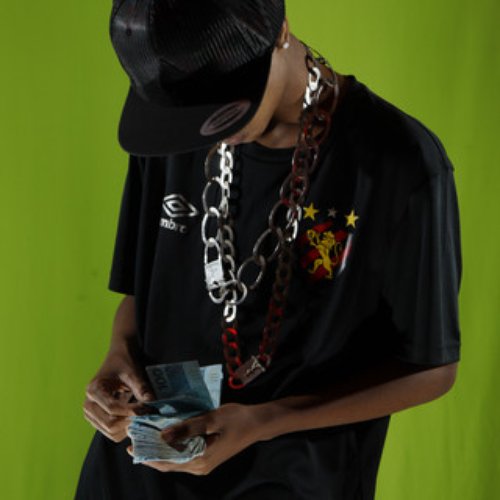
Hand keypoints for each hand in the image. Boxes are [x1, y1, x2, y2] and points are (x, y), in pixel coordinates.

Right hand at [83, 346, 155, 442]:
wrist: (118, 357)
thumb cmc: (124, 362)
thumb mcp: (132, 372)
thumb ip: (140, 387)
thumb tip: (151, 402)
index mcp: (93, 390)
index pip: (112, 408)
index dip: (131, 410)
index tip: (147, 408)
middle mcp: (88, 405)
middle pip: (109, 425)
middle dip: (130, 420)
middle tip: (146, 412)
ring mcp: (92, 414)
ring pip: (111, 432)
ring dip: (128, 426)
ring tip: (141, 413)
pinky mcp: (98, 419)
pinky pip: (112, 432)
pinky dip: (125, 427)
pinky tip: (134, 415)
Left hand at [126, 403, 263, 474]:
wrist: (258, 423)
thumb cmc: (236, 419)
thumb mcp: (211, 419)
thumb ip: (187, 427)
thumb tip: (162, 436)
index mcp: (200, 460)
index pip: (166, 463)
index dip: (147, 455)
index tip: (131, 445)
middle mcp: (200, 466)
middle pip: (169, 463)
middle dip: (150, 452)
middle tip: (134, 438)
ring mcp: (204, 464)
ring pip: (176, 460)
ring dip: (160, 450)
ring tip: (146, 435)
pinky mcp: (207, 457)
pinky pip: (184, 455)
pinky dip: (172, 447)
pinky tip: (166, 435)